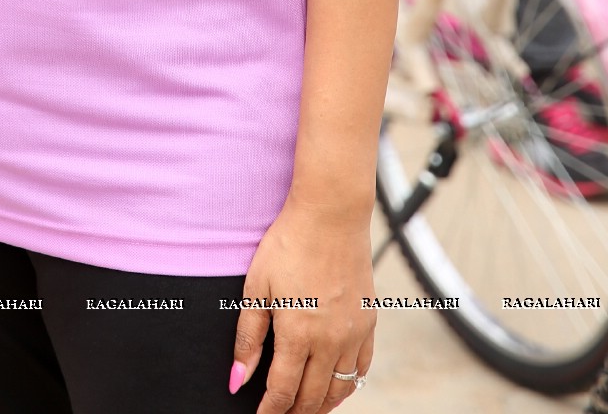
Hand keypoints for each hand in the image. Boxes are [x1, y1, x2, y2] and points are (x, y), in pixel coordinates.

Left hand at [231, 201, 374, 411]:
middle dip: (293, 412)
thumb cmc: (289, 244)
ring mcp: (354, 333)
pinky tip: (336, 385)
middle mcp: (330, 341)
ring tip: (305, 408)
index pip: (283, 391)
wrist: (331, 213)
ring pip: (340, 389)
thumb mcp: (257, 287)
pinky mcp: (369, 321)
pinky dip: (348, 384)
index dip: (270, 411)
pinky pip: (362, 367)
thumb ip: (248, 337)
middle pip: (312, 397)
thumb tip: (237, 379)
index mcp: (298, 335)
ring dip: (321, 405)